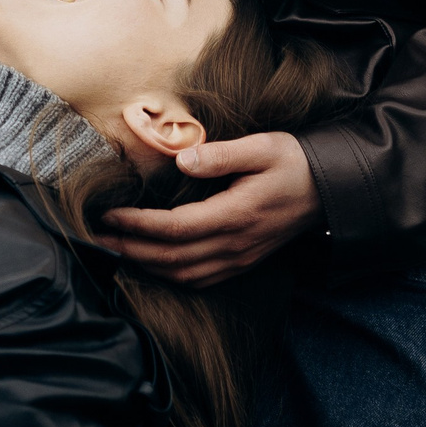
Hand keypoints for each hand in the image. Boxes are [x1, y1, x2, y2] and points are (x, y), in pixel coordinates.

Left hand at [98, 133, 320, 286]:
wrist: (330, 191)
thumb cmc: (293, 163)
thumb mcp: (262, 147)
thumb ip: (222, 155)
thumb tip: (183, 159)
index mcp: (235, 215)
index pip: (174, 227)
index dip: (137, 224)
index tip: (109, 214)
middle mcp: (234, 245)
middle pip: (170, 258)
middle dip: (129, 249)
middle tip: (95, 238)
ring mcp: (239, 259)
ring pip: (182, 274)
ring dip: (145, 265)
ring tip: (115, 249)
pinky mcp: (242, 263)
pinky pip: (198, 279)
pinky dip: (168, 274)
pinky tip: (151, 261)